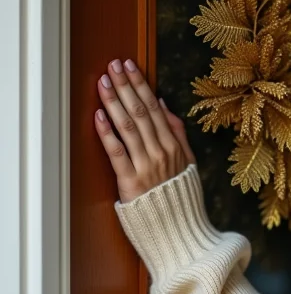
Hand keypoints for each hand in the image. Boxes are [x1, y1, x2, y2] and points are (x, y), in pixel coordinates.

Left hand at [94, 58, 196, 202]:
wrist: (179, 228)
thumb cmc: (180, 194)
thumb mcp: (188, 160)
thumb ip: (177, 131)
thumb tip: (162, 104)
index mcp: (174, 144)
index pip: (154, 107)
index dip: (140, 84)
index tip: (128, 65)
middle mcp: (161, 151)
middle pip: (140, 112)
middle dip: (125, 85)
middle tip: (112, 65)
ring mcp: (146, 165)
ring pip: (128, 127)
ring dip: (113, 102)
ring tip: (102, 82)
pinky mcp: (131, 182)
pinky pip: (117, 153)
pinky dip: (107, 134)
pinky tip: (99, 116)